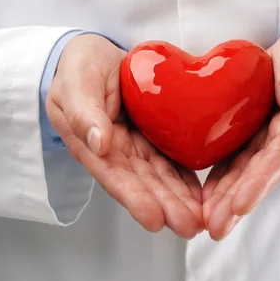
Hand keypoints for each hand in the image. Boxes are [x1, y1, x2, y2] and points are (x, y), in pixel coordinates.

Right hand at [45, 34, 202, 238]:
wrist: (96, 53)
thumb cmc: (79, 65)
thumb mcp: (76, 82)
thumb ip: (84, 112)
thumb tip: (99, 144)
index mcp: (90, 144)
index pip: (114, 176)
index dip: (134, 198)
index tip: (154, 219)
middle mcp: (115, 151)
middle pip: (142, 183)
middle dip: (166, 206)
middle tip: (190, 227)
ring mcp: (136, 146)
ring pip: (160, 176)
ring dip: (179, 198)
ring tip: (201, 219)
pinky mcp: (154, 136)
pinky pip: (171, 159)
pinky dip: (186, 178)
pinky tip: (203, 195)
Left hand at [202, 24, 279, 239]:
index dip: (259, 183)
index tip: (240, 205)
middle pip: (260, 174)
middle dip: (237, 202)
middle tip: (215, 227)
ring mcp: (271, 139)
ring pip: (246, 171)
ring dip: (227, 197)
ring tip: (207, 220)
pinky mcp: (256, 132)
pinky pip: (237, 157)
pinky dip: (222, 176)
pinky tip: (206, 195)